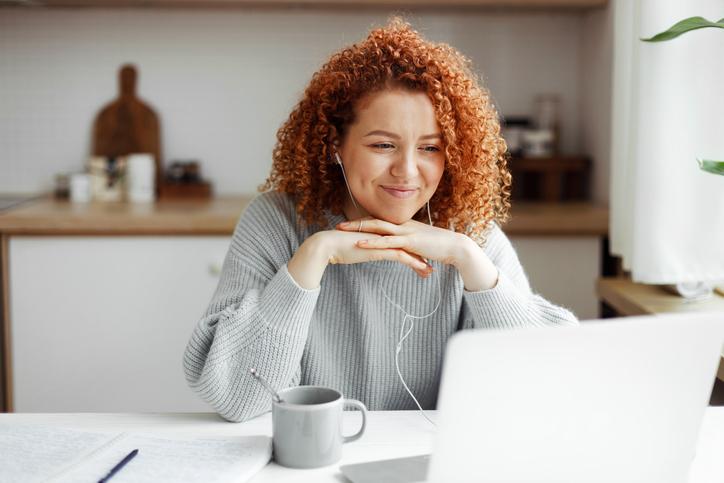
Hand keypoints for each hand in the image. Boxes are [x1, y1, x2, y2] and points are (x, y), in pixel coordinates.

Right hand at [315, 229, 431, 277]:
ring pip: (407, 250)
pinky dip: (414, 262)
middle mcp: (382, 235)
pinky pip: (401, 256)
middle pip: (406, 244)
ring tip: (429, 271)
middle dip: (419, 255)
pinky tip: (423, 269)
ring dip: (420, 261)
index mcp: (377, 234)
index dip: (409, 249)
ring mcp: (382, 241)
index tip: (418, 258)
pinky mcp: (379, 249)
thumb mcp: (354, 249)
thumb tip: (364, 253)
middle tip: (429, 264)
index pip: (398, 241)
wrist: (327, 245)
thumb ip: (362, 249)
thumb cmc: (337, 247)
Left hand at [336, 217, 499, 290]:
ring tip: (342, 231)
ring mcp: (405, 232)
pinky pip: (387, 241)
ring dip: (358, 229)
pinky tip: (360, 244)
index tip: (349, 225)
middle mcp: (402, 225)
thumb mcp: (420, 245)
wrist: (455, 247)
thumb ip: (409, 246)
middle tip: (338, 226)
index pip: (379, 221)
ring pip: (377, 228)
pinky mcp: (409, 242)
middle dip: (355, 223)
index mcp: (404, 225)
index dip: (363, 222)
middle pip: (374, 220)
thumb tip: (402, 251)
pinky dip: (372, 242)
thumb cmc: (439, 247)